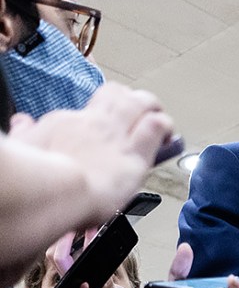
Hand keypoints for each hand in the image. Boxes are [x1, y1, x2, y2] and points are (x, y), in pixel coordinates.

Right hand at [7, 82, 173, 224]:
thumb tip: (22, 121)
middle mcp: (93, 124)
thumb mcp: (21, 148)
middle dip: (129, 99)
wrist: (54, 193)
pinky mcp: (136, 155)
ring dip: (152, 108)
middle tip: (137, 113)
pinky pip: (157, 127)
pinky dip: (166, 127)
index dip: (98, 118)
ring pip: (141, 103)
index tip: (101, 130)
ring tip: (159, 121)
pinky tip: (168, 136)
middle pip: (116, 94)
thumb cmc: (36, 180)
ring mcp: (116, 137)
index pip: (85, 113)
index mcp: (63, 124)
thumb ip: (24, 134)